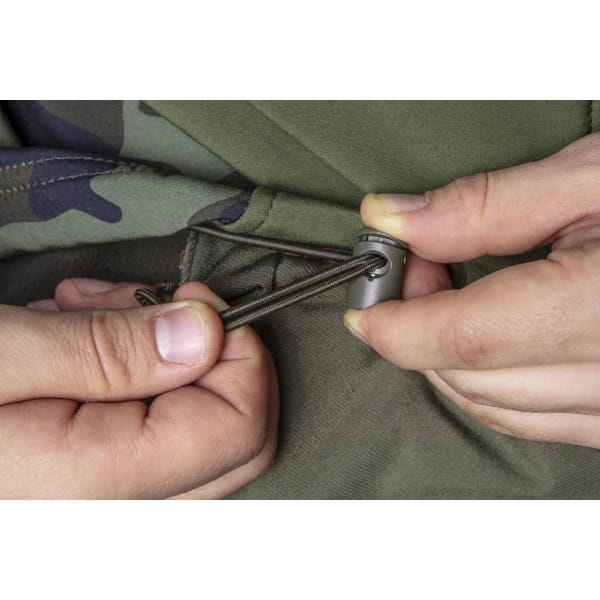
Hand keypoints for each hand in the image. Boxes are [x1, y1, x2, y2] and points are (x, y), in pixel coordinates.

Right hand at [1, 278, 277, 497]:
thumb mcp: (0, 353)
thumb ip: (108, 351)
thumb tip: (208, 334)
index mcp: (98, 483)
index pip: (240, 428)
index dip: (242, 355)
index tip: (204, 304)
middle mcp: (117, 509)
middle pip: (236, 436)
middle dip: (209, 355)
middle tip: (156, 304)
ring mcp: (112, 501)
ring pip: (201, 427)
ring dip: (162, 355)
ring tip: (85, 313)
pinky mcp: (100, 480)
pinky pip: (159, 428)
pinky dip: (136, 373)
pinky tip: (80, 340)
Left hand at [344, 132, 599, 448]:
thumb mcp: (592, 178)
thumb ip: (482, 207)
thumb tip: (393, 219)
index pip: (466, 340)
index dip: (396, 323)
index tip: (364, 301)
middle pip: (471, 377)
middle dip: (417, 328)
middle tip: (415, 266)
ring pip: (496, 407)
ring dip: (449, 356)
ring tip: (451, 290)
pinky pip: (535, 418)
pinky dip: (491, 380)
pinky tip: (489, 333)